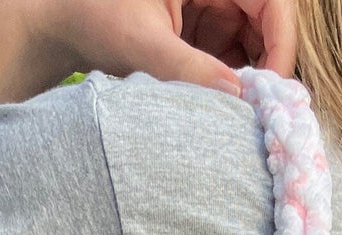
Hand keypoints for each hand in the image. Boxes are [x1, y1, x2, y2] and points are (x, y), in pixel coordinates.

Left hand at [26, 0, 295, 97]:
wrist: (59, 22)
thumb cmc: (92, 16)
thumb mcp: (141, 43)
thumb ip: (187, 68)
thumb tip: (238, 97)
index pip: (273, 2)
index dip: (281, 44)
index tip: (273, 90)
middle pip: (268, 23)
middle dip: (268, 66)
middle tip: (259, 113)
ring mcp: (210, 5)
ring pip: (254, 43)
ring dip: (251, 79)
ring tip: (237, 116)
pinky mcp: (201, 28)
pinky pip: (232, 55)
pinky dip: (231, 83)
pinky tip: (220, 109)